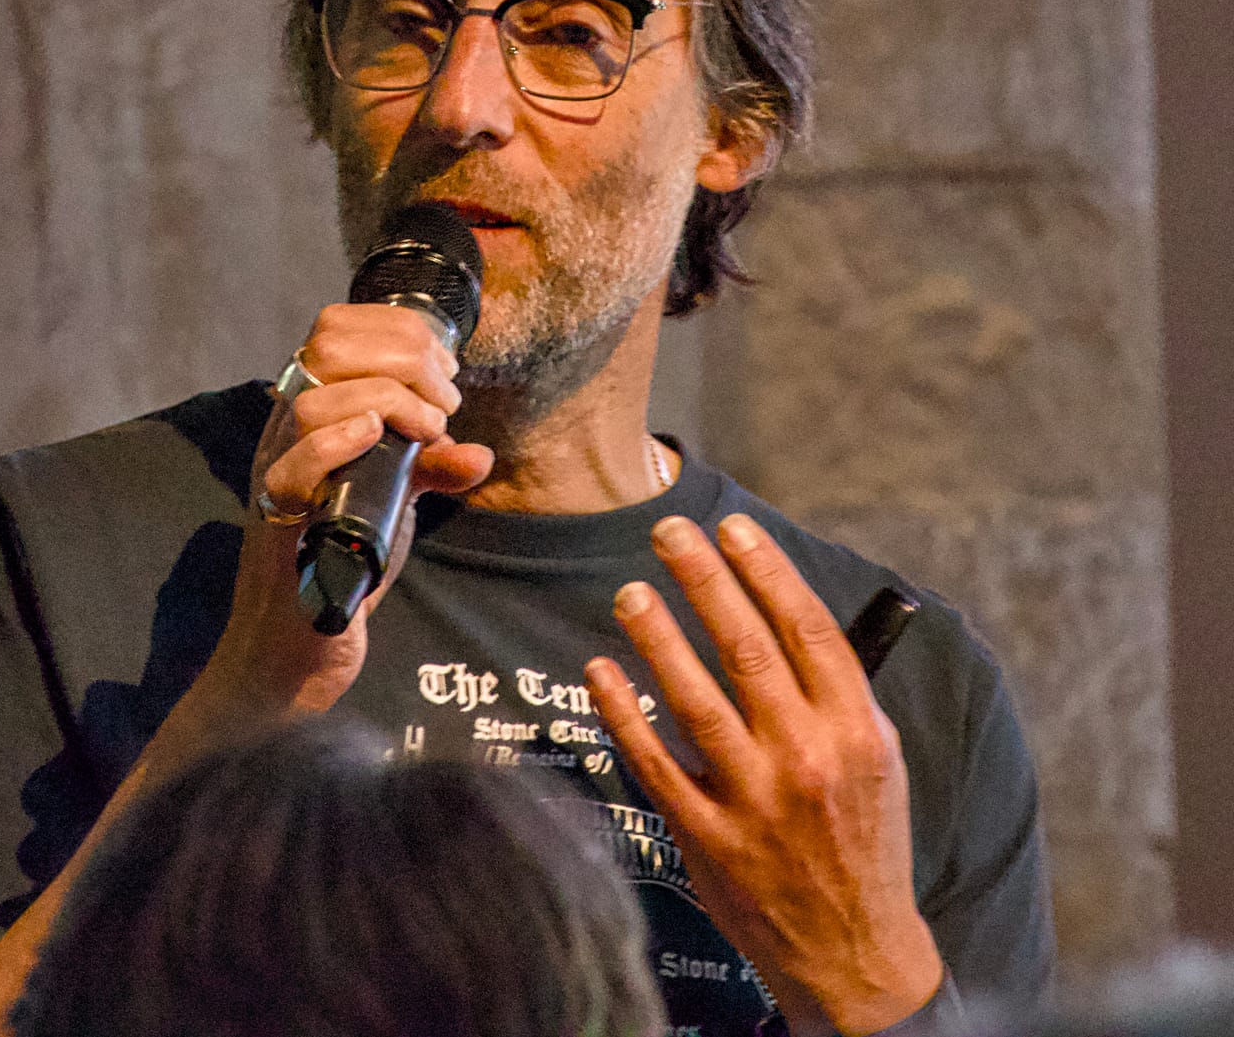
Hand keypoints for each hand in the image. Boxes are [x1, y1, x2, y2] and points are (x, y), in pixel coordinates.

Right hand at [196, 305, 493, 717]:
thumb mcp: (392, 501)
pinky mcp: (279, 524)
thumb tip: (479, 452)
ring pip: (314, 399)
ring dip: (388, 400)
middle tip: (444, 402)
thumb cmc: (336, 565)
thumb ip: (429, 468)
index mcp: (309, 415)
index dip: (397, 330)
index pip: (335, 329)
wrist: (294, 648)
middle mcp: (284, 434)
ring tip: (429, 432)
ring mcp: (276, 474)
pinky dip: (339, 444)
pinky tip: (381, 441)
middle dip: (404, 358)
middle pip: (327, 347)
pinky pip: (293, 467)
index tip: (443, 369)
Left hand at [584, 514, 942, 1036]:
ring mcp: (755, 799)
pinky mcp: (709, 837)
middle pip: (748, 649)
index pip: (808, 630)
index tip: (732, 527)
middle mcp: (808, 758)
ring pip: (696, 700)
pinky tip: (601, 669)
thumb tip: (790, 611)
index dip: (767, 571)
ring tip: (630, 590)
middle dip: (705, 580)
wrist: (854, 952)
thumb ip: (837, 690)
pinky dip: (623, 713)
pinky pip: (655, 763)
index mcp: (856, 731)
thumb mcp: (878, 759)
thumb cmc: (863, 839)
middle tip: (667, 532)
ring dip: (658, 637)